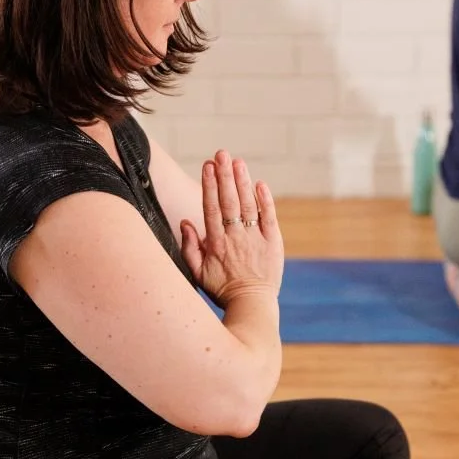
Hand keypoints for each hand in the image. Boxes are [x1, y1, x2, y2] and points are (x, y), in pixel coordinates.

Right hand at [180, 150, 283, 306]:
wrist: (252, 305)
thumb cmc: (223, 289)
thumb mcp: (198, 273)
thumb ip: (190, 247)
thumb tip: (186, 222)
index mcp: (216, 243)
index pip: (211, 208)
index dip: (209, 185)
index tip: (207, 166)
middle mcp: (235, 237)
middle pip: (229, 201)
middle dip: (225, 176)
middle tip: (222, 154)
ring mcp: (255, 238)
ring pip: (248, 205)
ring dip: (242, 182)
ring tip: (238, 162)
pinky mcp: (273, 242)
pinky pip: (269, 217)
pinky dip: (265, 200)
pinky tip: (260, 184)